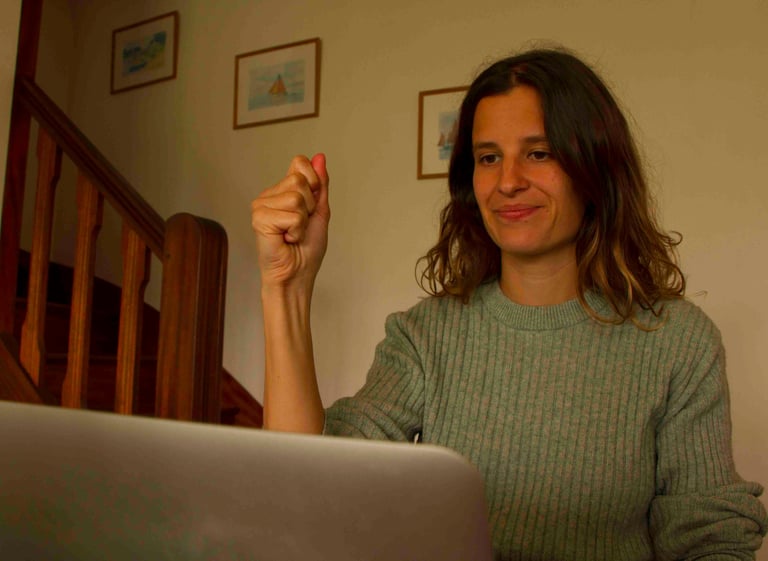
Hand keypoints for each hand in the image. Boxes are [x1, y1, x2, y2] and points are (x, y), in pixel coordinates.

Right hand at [251, 154, 329, 289]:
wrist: (297, 275)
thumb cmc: (306, 250)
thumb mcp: (319, 211)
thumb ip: (320, 184)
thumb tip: (319, 156)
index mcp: (282, 190)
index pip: (300, 163)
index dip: (314, 183)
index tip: (311, 207)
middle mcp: (269, 195)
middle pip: (299, 180)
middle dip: (310, 206)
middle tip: (300, 226)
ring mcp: (261, 205)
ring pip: (296, 197)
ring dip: (303, 221)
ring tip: (293, 234)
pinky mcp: (259, 218)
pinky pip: (292, 214)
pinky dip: (296, 230)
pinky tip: (286, 239)